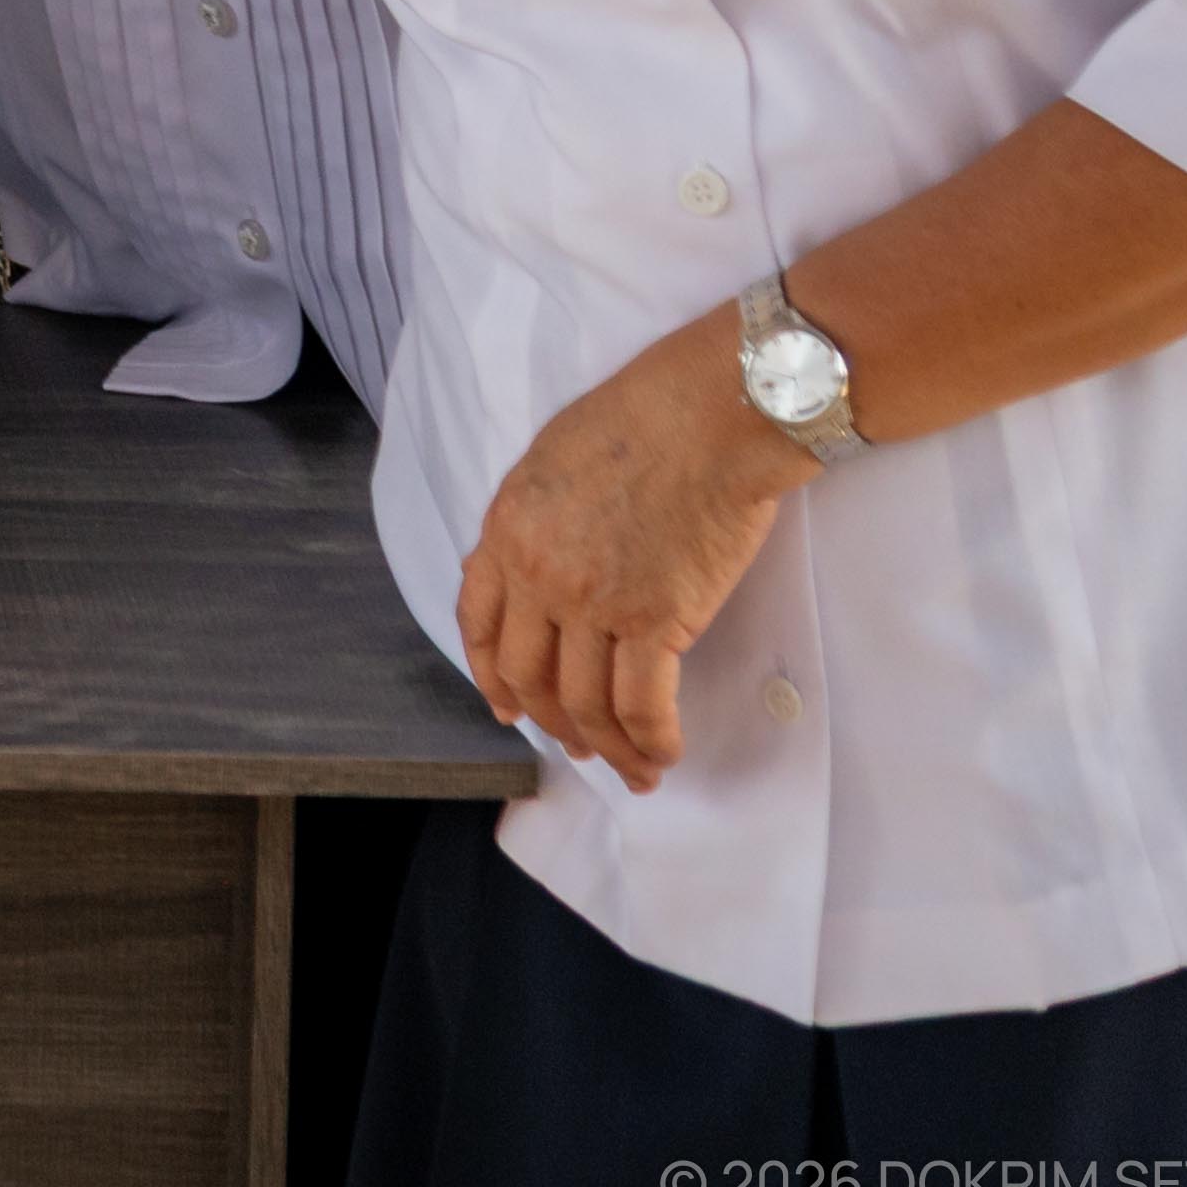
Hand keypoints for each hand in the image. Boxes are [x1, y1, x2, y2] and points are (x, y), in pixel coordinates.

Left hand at [454, 315, 813, 788]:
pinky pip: (641, 704)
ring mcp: (594, 601)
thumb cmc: (643, 419)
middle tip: (580, 748)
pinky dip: (650, 741)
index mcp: (506, 529)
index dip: (491, 675)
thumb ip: (536, 519)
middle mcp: (538, 574)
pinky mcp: (656, 620)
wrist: (708, 417)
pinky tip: (663, 754)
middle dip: (554, 723)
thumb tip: (543, 564)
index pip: (478, 622)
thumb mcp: (552, 460)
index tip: (507, 708)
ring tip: (633, 769)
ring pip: (585, 702)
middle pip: (530, 675)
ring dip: (608, 748)